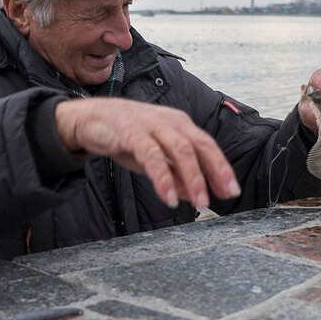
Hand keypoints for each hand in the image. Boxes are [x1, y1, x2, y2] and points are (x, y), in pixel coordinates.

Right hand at [54, 98, 240, 208]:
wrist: (88, 117)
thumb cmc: (124, 134)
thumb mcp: (153, 157)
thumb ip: (173, 172)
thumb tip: (193, 192)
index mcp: (179, 125)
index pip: (207, 146)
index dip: (221, 168)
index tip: (231, 190)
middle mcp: (170, 122)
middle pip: (200, 145)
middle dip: (215, 171)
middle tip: (223, 196)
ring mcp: (151, 125)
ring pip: (180, 150)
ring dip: (193, 177)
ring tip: (200, 202)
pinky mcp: (131, 131)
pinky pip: (151, 155)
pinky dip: (162, 177)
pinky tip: (168, 196)